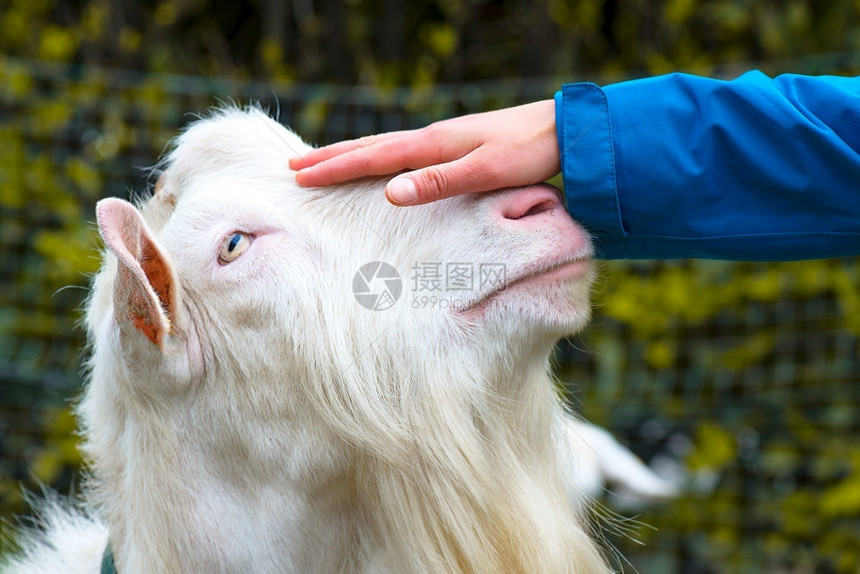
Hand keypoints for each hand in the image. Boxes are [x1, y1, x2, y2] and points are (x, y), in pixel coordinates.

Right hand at [289, 100, 559, 205]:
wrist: (561, 130)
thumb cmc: (526, 153)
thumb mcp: (484, 172)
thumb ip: (437, 183)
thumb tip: (390, 193)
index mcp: (432, 145)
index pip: (372, 157)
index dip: (335, 167)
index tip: (302, 177)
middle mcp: (431, 138)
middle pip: (369, 147)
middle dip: (330, 157)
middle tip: (294, 167)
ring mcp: (440, 139)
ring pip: (382, 146)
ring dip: (349, 154)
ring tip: (322, 161)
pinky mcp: (452, 145)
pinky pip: (401, 150)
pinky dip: (376, 155)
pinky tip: (377, 162)